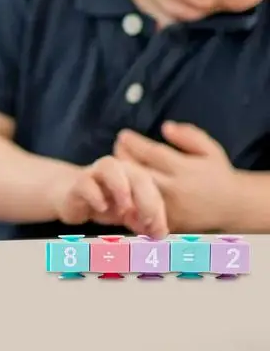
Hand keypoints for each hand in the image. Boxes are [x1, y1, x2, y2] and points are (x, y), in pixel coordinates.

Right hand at [50, 155, 167, 237]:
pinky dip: (95, 195)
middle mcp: (117, 169)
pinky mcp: (78, 183)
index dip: (157, 209)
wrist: (72, 198)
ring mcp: (95, 172)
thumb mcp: (129, 215)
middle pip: (137, 175)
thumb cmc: (106, 205)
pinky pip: (86, 183)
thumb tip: (159, 234)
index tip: (159, 232)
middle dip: (146, 199)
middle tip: (148, 222)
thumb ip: (145, 221)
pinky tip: (102, 209)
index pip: (152, 188)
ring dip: (121, 188)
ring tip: (125, 211)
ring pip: (110, 167)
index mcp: (134, 174)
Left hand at [114, 121, 238, 232]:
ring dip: (123, 177)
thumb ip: (189, 136)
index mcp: (185, 170)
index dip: (134, 143)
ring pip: (135, 191)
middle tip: (117, 147)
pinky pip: (141, 209)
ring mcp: (169, 209)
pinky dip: (129, 197)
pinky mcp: (166, 223)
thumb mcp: (210, 149)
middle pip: (139, 172)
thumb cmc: (216, 173)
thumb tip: (165, 127)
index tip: (123, 135)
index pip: (152, 154)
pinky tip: (122, 185)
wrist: (232, 207)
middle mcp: (175, 190)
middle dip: (123, 158)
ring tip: (118, 165)